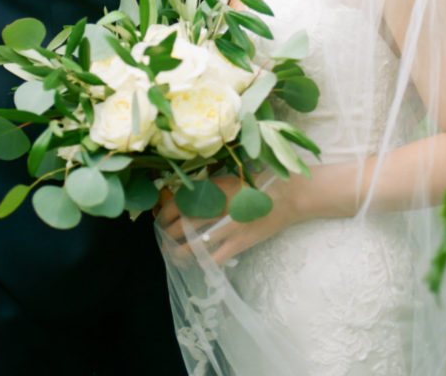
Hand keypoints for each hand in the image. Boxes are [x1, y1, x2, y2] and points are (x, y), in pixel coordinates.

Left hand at [158, 174, 299, 266]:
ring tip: (174, 257)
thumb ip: (206, 191)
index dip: (164, 215)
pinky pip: (214, 259)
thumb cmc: (254, 187)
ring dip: (179, 254)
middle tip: (164, 242)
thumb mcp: (226, 181)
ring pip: (194, 246)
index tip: (161, 221)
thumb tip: (181, 202)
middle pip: (181, 226)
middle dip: (168, 237)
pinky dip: (202, 264)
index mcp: (212, 189)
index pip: (178, 203)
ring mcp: (228, 226)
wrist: (285, 196)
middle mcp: (217, 207)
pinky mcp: (239, 243)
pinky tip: (197, 265)